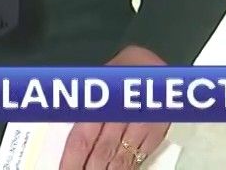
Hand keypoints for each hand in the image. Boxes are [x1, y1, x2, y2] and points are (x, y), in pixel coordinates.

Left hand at [61, 46, 169, 169]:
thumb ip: (86, 105)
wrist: (159, 65)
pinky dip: (128, 167)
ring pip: (121, 158)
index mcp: (102, 99)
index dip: (72, 160)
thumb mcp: (101, 79)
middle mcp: (122, 113)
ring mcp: (142, 124)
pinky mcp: (158, 131)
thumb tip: (66, 127)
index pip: (82, 138)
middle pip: (102, 152)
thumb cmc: (126, 70)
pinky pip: (141, 156)